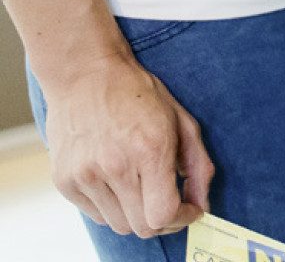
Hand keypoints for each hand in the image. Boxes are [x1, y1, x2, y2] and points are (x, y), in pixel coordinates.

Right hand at [41, 53, 211, 237]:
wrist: (85, 75)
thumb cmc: (139, 95)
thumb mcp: (182, 121)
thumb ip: (198, 165)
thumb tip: (202, 203)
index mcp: (149, 150)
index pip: (163, 215)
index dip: (182, 219)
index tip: (190, 209)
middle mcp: (114, 167)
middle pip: (142, 227)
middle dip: (164, 221)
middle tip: (172, 203)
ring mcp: (84, 176)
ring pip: (118, 225)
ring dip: (137, 214)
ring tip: (143, 188)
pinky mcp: (64, 181)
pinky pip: (95, 215)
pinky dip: (112, 207)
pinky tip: (119, 182)